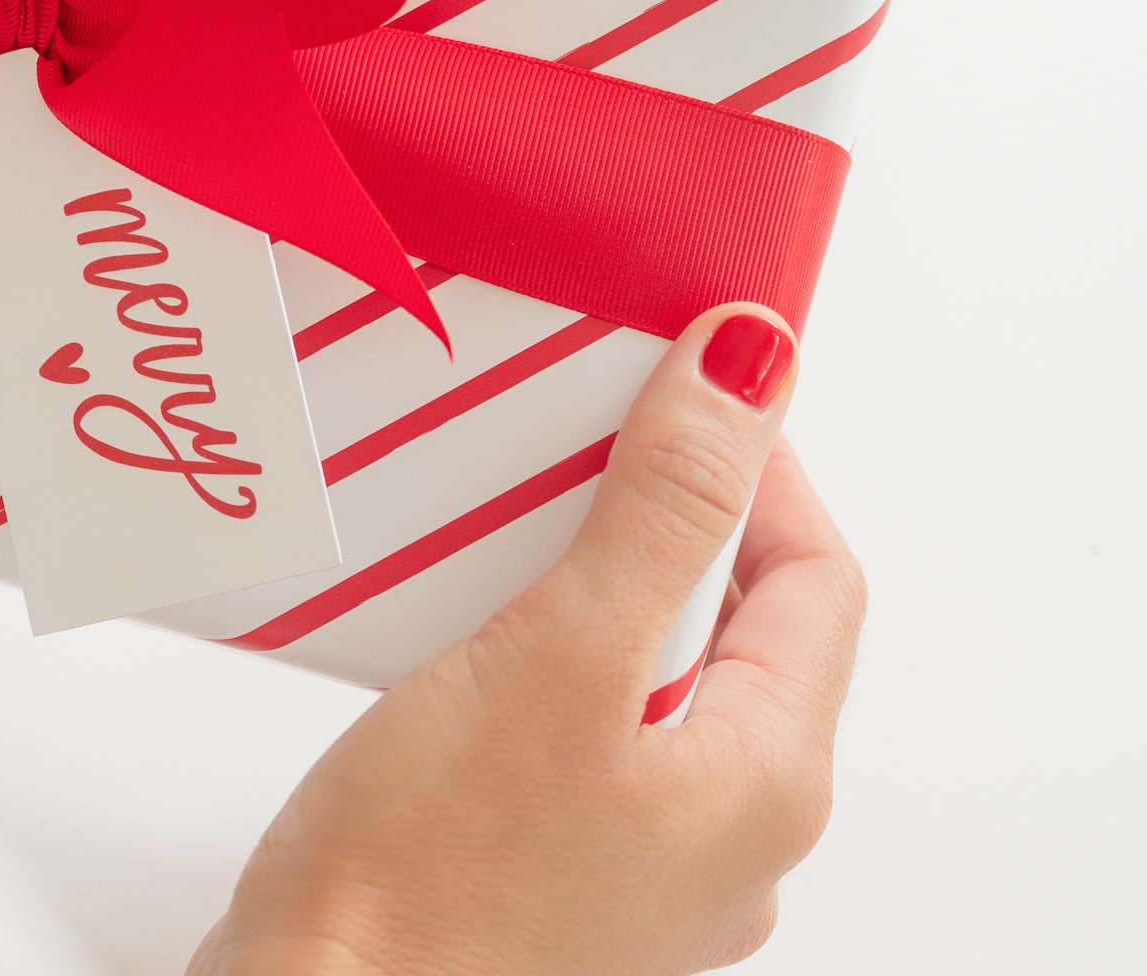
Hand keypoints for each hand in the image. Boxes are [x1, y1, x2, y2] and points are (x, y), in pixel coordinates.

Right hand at [192, 304, 863, 975]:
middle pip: (732, 616)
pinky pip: (576, 711)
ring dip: (585, 572)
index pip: (815, 573)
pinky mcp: (552, 855)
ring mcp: (641, 852)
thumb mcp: (561, 655)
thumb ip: (663, 508)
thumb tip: (751, 372)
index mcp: (766, 779)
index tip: (675, 385)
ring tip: (499, 521)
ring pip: (646, 662)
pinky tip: (456, 617)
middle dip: (656, 510)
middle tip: (569, 440)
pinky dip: (534, 640)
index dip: (756, 462)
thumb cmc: (432, 876)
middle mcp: (725, 828)